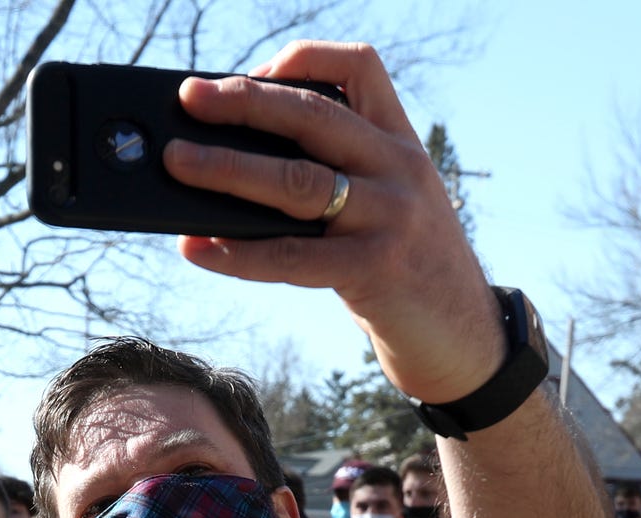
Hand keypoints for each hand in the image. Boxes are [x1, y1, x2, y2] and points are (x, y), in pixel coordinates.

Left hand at [164, 46, 506, 405]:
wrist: (462, 335)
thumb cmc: (402, 267)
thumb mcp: (385, 203)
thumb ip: (335, 176)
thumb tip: (232, 167)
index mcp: (399, 141)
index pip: (359, 68)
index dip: (302, 60)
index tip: (250, 72)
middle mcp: (398, 168)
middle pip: (313, 117)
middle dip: (245, 102)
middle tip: (189, 98)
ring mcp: (389, 217)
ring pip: (296, 181)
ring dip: (228, 169)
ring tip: (178, 162)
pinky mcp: (374, 270)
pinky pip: (290, 257)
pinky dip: (236, 253)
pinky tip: (197, 248)